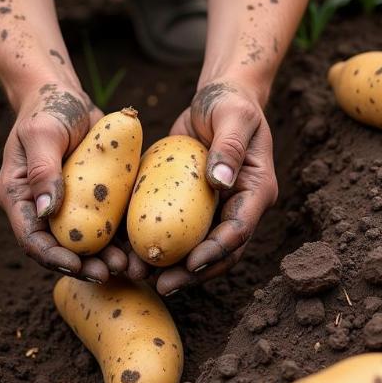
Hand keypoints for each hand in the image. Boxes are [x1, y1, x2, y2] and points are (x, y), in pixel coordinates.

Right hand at [0, 81, 128, 282]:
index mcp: (20, 197)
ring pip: (88, 241)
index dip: (53, 257)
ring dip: (107, 256)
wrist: (67, 93)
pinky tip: (142, 244)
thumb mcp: (42, 134)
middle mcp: (43, 207)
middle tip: (111, 273)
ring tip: (132, 266)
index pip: (32, 238)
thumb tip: (45, 210)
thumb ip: (43, 169)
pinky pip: (108, 222)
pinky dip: (123, 236)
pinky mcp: (94, 197)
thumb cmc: (48, 108)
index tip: (78, 266)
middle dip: (85, 265)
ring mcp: (69, 204)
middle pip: (61, 247)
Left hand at [148, 80, 277, 294]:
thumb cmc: (230, 102)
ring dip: (169, 265)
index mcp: (256, 190)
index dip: (216, 252)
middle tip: (161, 285)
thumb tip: (220, 181)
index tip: (190, 265)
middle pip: (217, 252)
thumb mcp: (233, 116)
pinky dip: (152, 240)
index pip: (239, 230)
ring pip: (194, 247)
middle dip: (190, 273)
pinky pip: (173, 228)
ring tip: (137, 274)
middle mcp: (237, 206)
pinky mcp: (190, 204)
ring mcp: (214, 209)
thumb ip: (229, 146)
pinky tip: (125, 250)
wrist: (217, 97)